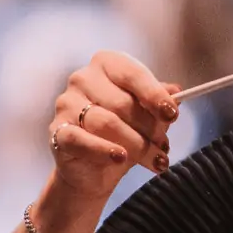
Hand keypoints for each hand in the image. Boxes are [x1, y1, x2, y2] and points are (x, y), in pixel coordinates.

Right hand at [48, 51, 178, 199]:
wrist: (94, 168)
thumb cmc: (124, 133)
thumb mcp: (147, 115)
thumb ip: (159, 101)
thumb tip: (175, 92)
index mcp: (107, 64)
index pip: (132, 74)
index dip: (154, 95)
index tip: (172, 114)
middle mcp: (83, 78)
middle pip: (123, 103)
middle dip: (150, 128)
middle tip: (163, 146)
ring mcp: (66, 104)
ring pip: (107, 124)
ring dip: (137, 146)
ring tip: (156, 160)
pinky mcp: (57, 132)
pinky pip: (82, 140)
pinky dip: (104, 151)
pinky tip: (121, 159)